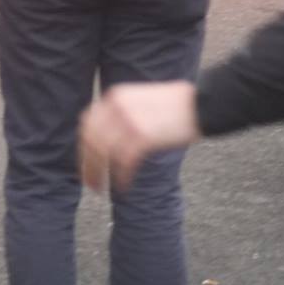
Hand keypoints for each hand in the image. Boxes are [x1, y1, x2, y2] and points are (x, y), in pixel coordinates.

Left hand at [80, 81, 199, 191]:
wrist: (200, 104)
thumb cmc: (175, 105)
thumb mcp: (141, 101)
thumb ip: (123, 113)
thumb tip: (108, 137)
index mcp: (116, 96)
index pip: (88, 123)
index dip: (84, 145)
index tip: (86, 162)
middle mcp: (118, 106)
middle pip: (91, 139)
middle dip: (88, 164)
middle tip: (90, 182)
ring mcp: (129, 120)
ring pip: (103, 152)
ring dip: (99, 173)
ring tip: (101, 189)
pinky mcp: (143, 135)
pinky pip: (124, 161)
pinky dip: (121, 177)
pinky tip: (122, 186)